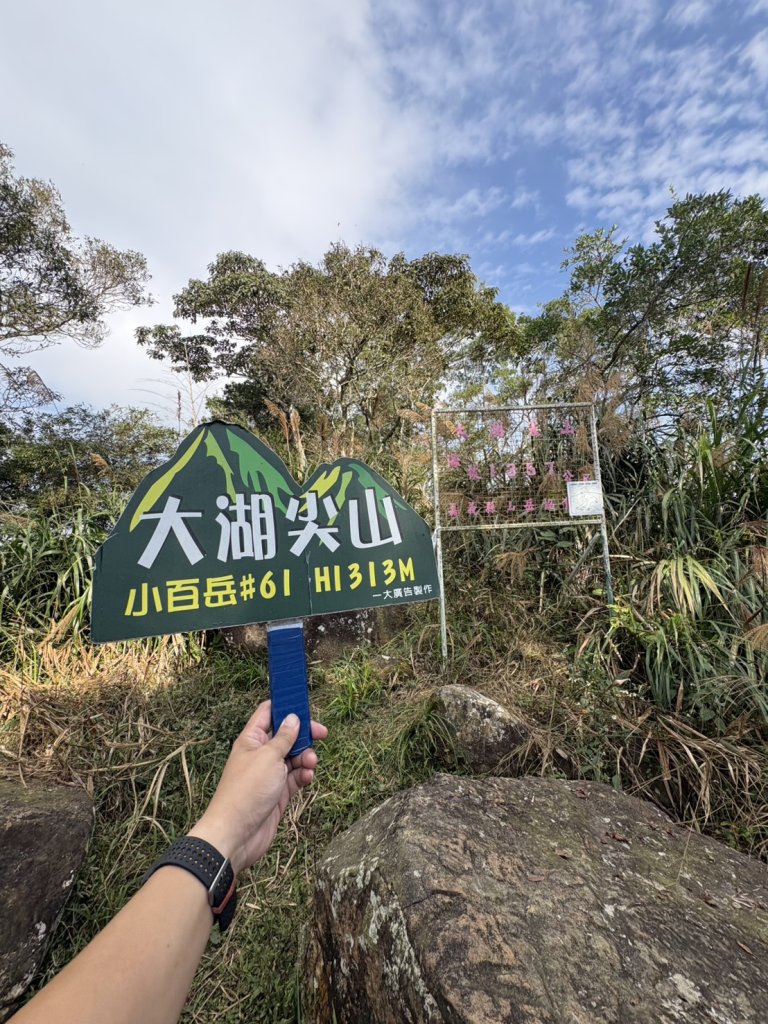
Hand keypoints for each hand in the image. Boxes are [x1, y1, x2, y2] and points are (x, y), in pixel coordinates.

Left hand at [188, 701, 326, 873]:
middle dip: (304, 734)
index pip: (268, 713)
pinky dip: (303, 775)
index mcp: (251, 740)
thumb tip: (293, 718)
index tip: (305, 705)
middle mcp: (260, 755)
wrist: (236, 835)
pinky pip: (295, 778)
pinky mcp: (277, 793)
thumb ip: (284, 737)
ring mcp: (269, 775)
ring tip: (311, 762)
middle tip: (322, 733)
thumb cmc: (246, 792)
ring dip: (306, 757)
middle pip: (286, 735)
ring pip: (293, 757)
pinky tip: (307, 777)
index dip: (285, 706)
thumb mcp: (269, 757)